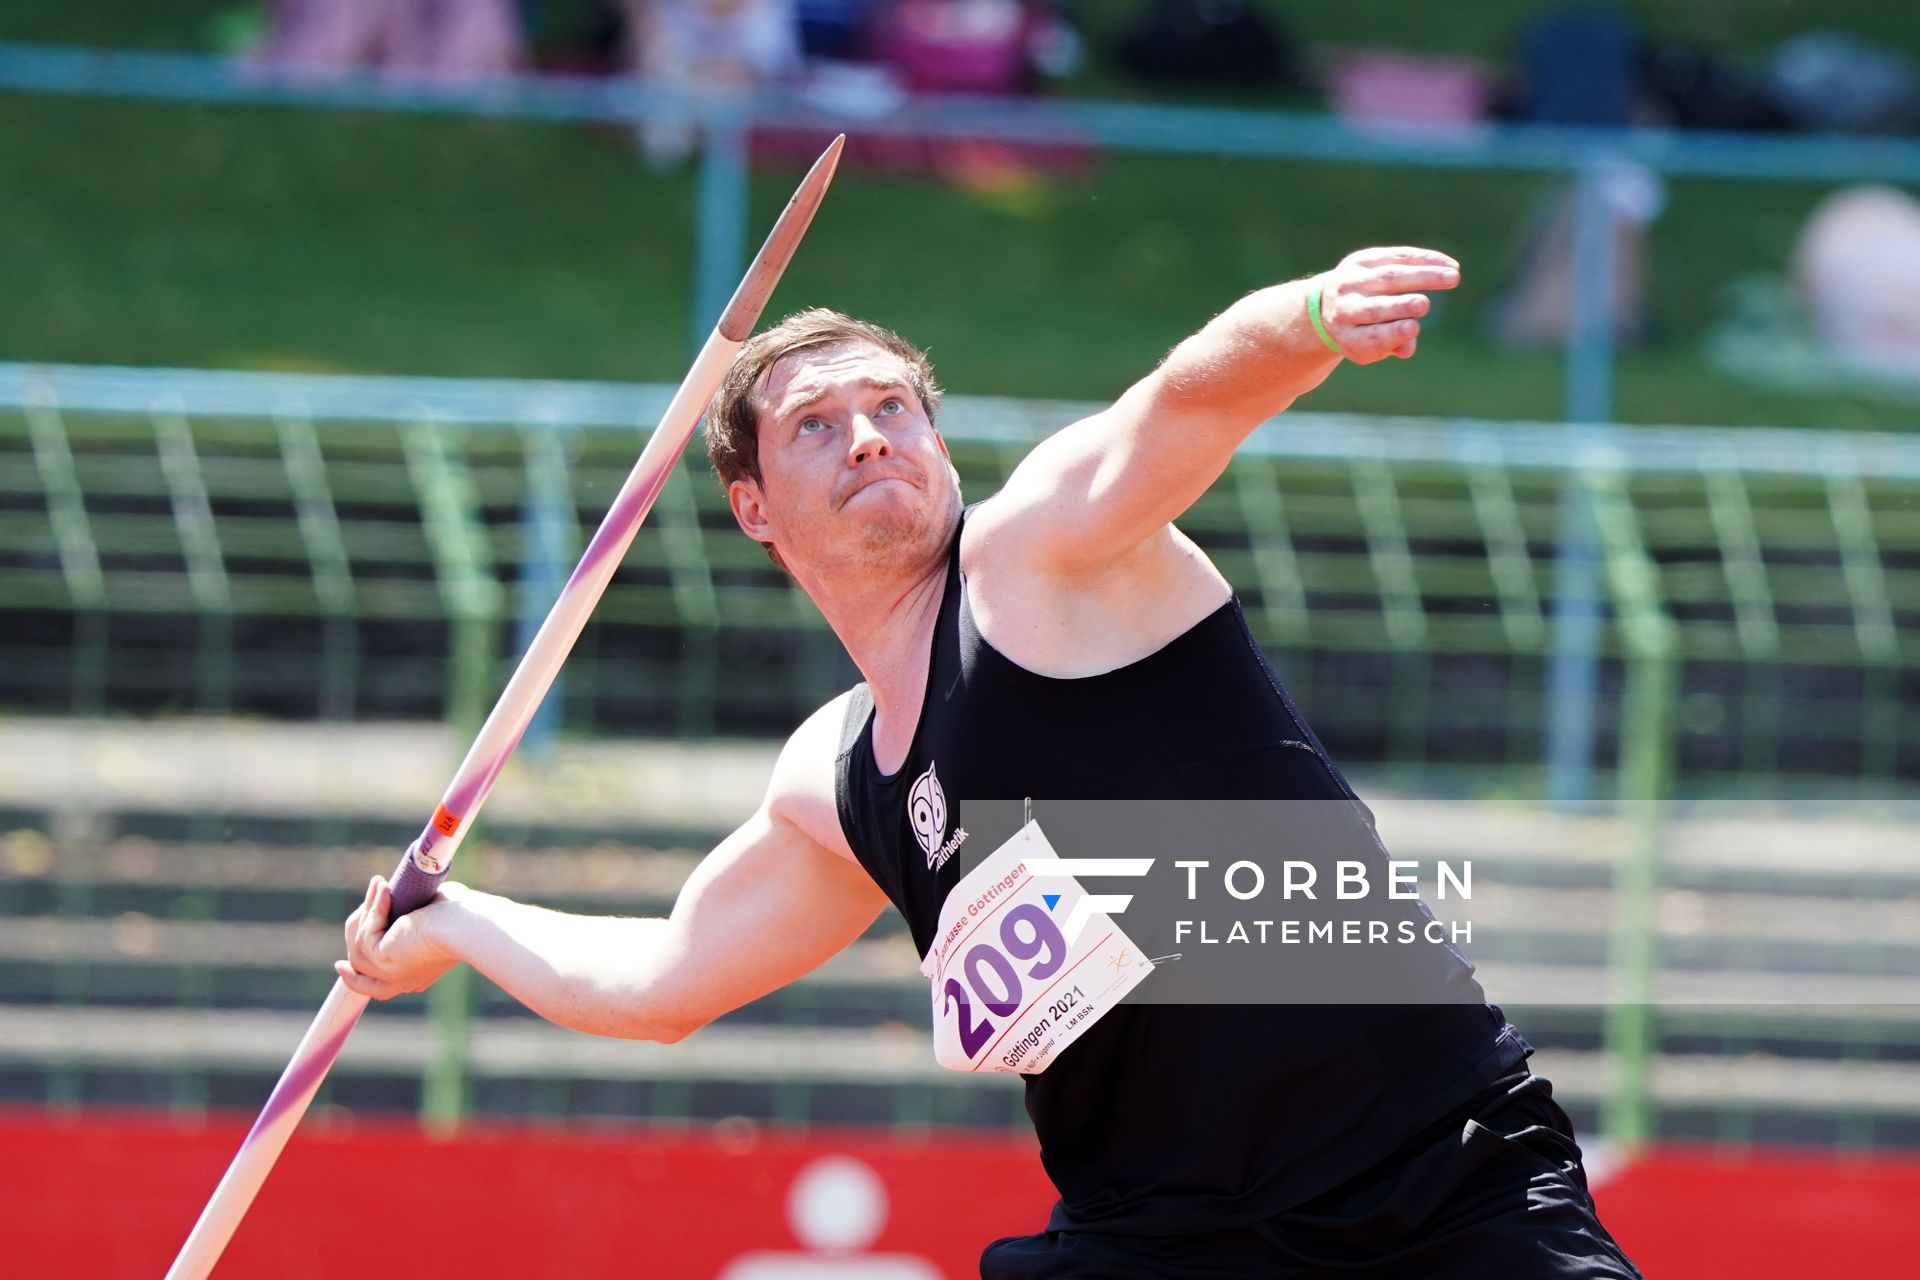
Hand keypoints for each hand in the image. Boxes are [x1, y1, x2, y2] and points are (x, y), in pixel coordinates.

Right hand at [335, 875, 462, 999]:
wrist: (467, 925)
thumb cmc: (461, 916)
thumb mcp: (431, 915)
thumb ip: (411, 913)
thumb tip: (397, 895)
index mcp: (414, 977)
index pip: (376, 984)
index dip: (355, 976)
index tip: (340, 966)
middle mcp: (400, 982)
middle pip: (360, 966)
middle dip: (357, 930)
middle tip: (363, 907)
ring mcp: (389, 975)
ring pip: (358, 945)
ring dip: (367, 911)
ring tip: (381, 884)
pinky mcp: (382, 960)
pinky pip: (365, 932)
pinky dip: (373, 908)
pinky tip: (384, 888)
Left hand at [1314, 247, 1460, 363]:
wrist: (1327, 303)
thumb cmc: (1363, 330)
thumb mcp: (1372, 346)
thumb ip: (1392, 345)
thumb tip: (1408, 348)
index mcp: (1347, 335)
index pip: (1370, 337)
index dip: (1391, 334)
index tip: (1413, 329)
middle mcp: (1344, 308)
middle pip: (1375, 307)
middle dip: (1400, 306)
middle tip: (1424, 305)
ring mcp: (1350, 281)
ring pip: (1389, 276)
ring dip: (1423, 275)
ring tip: (1453, 276)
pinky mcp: (1361, 259)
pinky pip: (1396, 256)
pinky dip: (1424, 259)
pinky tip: (1447, 264)